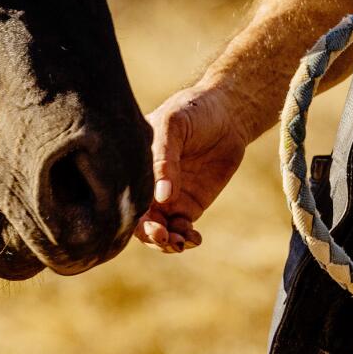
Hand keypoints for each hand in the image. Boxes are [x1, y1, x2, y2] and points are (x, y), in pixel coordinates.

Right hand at [134, 85, 249, 252]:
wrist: (227, 114)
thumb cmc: (192, 112)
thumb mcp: (173, 126)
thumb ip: (164, 159)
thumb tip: (162, 197)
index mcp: (133, 166)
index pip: (125, 196)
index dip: (132, 215)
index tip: (148, 223)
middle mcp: (146, 185)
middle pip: (139, 220)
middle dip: (149, 234)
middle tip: (163, 237)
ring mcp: (167, 197)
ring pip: (159, 230)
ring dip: (167, 241)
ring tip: (180, 242)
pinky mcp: (189, 205)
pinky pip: (181, 229)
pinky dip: (185, 238)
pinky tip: (193, 239)